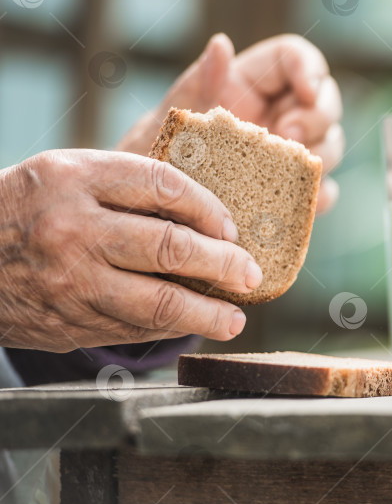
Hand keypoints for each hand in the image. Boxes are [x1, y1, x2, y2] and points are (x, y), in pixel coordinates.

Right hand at [0, 149, 260, 351]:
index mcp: (76, 177)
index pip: (165, 186)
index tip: (232, 227)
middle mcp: (74, 227)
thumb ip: (128, 187)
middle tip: (250, 273)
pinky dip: (175, 328)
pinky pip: (136, 328)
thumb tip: (208, 214)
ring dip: (209, 312)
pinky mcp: (71, 321)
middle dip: (224, 263)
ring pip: (160, 301)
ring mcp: (72, 279)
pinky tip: (200, 324)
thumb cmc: (29, 208)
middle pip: (171, 246)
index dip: (210, 208)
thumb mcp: (68, 176)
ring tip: (236, 318)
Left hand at [118, 33, 343, 212]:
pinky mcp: (288, 191)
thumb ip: (195, 85)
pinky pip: (320, 191)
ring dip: (323, 156)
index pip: (295, 58)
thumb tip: (220, 45)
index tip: (307, 91)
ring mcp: (284, 155)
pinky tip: (303, 204)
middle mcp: (272, 115)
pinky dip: (319, 196)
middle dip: (318, 117)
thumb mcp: (166, 122)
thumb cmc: (149, 161)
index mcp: (247, 86)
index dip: (309, 69)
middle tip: (290, 137)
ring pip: (329, 144)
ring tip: (291, 173)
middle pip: (324, 101)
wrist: (144, 214)